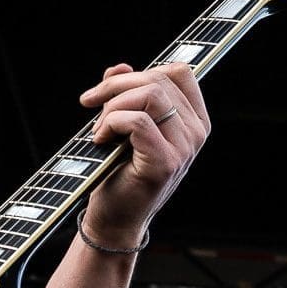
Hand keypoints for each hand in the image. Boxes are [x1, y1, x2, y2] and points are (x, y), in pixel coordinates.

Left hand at [79, 61, 209, 245]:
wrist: (114, 219)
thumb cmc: (118, 173)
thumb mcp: (124, 126)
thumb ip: (126, 95)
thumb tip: (119, 68)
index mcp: (194, 120)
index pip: (178, 72)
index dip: (140, 72)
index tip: (108, 89)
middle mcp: (196, 132)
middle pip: (158, 79)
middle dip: (115, 88)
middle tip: (90, 106)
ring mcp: (184, 149)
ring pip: (149, 95)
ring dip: (112, 107)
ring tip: (98, 129)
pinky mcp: (165, 162)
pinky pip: (136, 121)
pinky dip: (110, 124)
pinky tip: (99, 140)